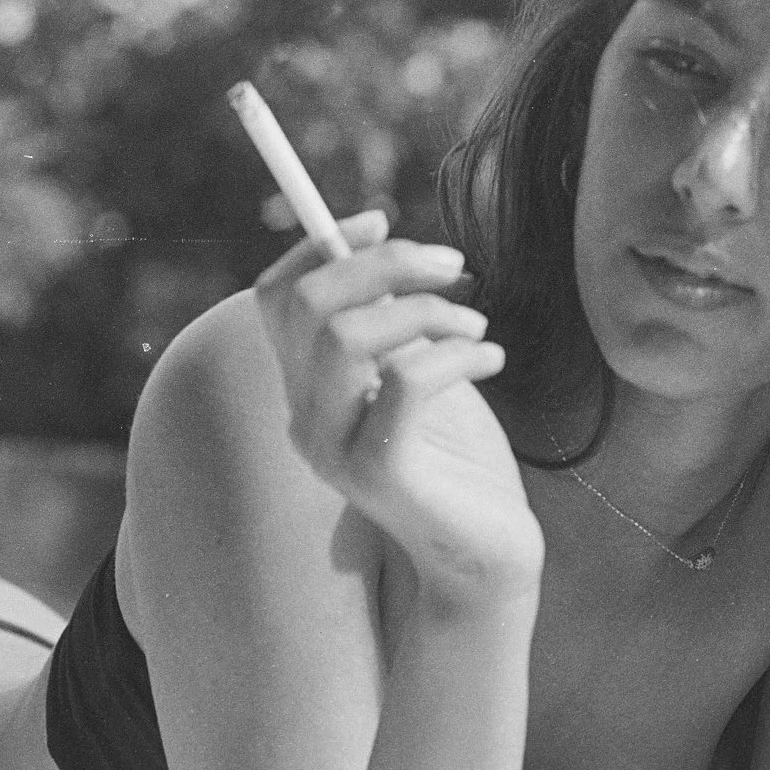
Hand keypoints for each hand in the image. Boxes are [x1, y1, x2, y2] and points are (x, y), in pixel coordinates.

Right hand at [251, 209, 542, 605]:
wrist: (488, 550)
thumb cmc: (459, 459)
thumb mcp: (418, 372)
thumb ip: (393, 323)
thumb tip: (389, 245)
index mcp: (307, 388)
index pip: (276, 298)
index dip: (320, 246)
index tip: (379, 219)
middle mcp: (304, 418)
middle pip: (308, 305)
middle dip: (384, 264)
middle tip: (454, 265)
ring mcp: (334, 449)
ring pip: (346, 338)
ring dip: (426, 311)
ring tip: (478, 326)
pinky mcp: (378, 473)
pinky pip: (404, 382)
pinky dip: (456, 355)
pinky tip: (492, 360)